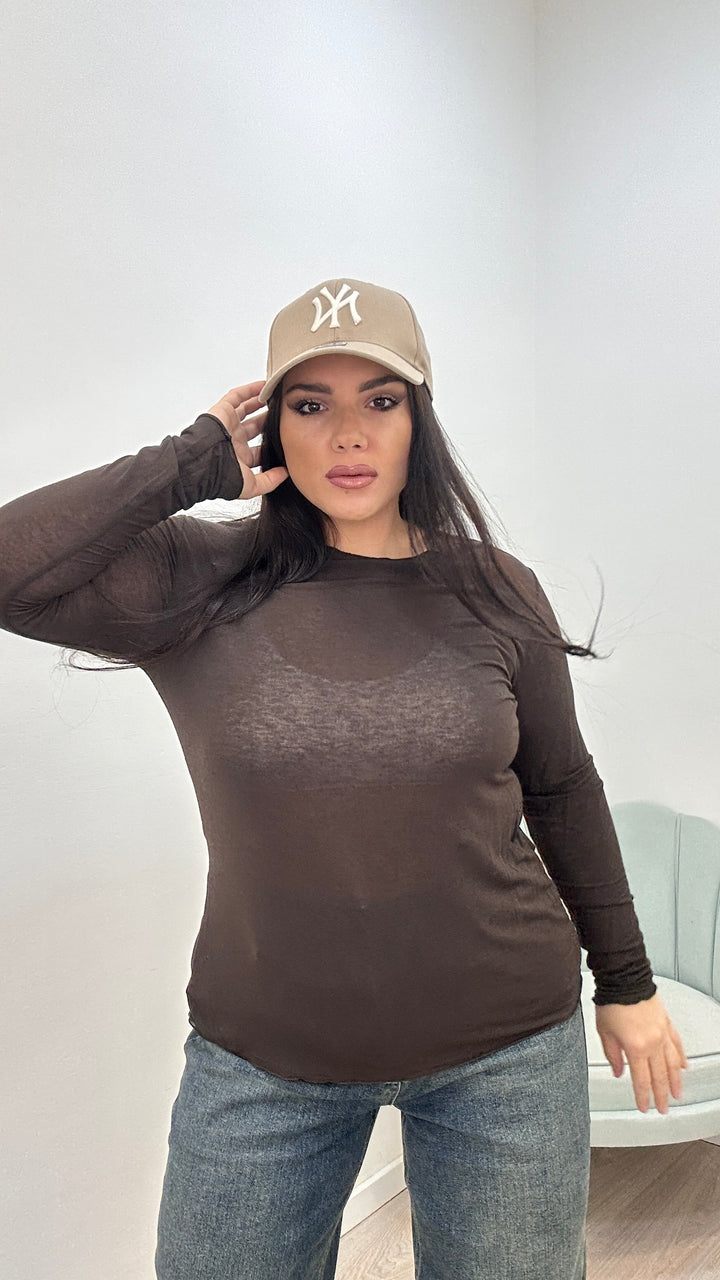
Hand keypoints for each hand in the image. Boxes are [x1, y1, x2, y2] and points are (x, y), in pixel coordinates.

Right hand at [207, 381, 288, 500]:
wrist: (202, 463)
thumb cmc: (221, 477)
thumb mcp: (251, 486)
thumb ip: (270, 481)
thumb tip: (286, 473)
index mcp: (239, 458)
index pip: (259, 451)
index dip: (272, 446)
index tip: (288, 439)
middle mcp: (233, 441)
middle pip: (255, 428)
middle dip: (269, 421)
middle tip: (284, 414)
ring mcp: (227, 425)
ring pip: (246, 410)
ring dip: (260, 404)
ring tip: (276, 397)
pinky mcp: (222, 411)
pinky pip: (236, 396)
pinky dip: (249, 390)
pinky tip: (264, 385)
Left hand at [595, 991, 688, 1113]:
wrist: (624, 977)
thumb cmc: (612, 1000)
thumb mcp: (604, 1033)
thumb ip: (613, 1056)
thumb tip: (618, 1072)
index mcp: (636, 1047)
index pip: (641, 1080)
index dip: (643, 1096)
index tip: (643, 1107)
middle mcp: (653, 1042)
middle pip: (659, 1076)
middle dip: (661, 1095)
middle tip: (663, 1108)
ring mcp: (662, 1033)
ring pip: (673, 1064)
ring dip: (675, 1081)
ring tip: (677, 1094)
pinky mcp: (667, 1023)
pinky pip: (677, 1045)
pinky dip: (681, 1058)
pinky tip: (683, 1067)